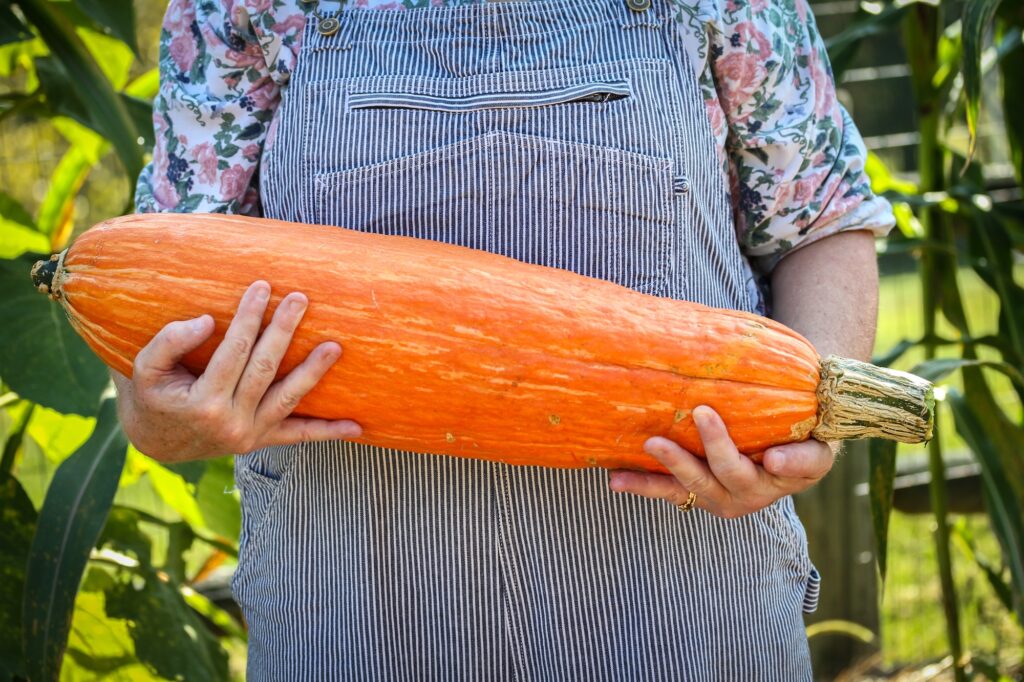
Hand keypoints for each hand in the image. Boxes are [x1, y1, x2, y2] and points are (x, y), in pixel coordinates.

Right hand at [113, 280, 361, 461]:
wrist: (155, 441)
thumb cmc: (151, 395)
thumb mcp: (144, 368)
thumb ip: (170, 341)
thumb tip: (208, 321)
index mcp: (202, 402)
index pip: (234, 352)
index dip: (249, 317)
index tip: (262, 286)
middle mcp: (230, 422)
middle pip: (264, 369)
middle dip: (283, 331)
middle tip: (300, 298)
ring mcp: (250, 435)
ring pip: (288, 399)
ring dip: (313, 372)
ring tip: (335, 347)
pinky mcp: (262, 442)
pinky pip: (299, 437)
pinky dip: (328, 432)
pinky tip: (357, 426)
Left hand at [608, 405, 836, 517]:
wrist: (783, 450)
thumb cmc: (806, 440)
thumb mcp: (820, 448)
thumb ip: (804, 457)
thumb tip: (774, 462)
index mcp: (781, 481)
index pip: (785, 470)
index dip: (783, 464)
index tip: (774, 458)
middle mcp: (746, 495)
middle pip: (724, 476)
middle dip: (709, 450)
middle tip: (700, 414)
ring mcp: (715, 496)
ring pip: (687, 486)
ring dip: (660, 472)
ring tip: (643, 451)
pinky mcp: (692, 491)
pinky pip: (666, 490)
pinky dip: (641, 484)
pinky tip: (615, 479)